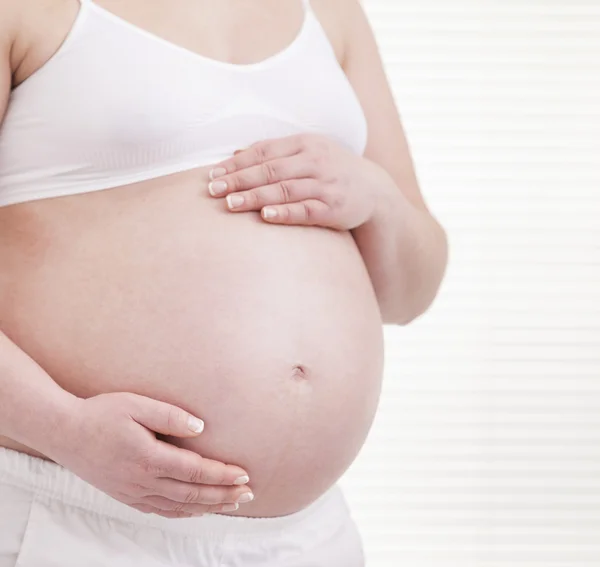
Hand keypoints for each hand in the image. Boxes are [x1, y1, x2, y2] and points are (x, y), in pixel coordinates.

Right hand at [47, 392, 252, 517]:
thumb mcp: (136, 405)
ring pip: (178, 507)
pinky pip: (160, 511)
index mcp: (149, 458)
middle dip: (223, 495)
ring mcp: (133, 492)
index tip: (244, 475)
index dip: (222, 475)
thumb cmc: (101, 414)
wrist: (64, 433)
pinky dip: (183, 513)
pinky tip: (195, 510)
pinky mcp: (125, 495)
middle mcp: (142, 481)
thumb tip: (201, 429)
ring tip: (231, 504)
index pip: (195, 471)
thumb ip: (170, 416)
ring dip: (208, 506)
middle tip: (249, 494)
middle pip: (192, 494)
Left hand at [207, 133, 386, 229]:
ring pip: (284, 190)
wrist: (374, 190)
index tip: (213, 174)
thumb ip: (274, 153)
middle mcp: (315, 161)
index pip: (264, 152)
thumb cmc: (331, 170)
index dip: (237, 163)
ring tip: (230, 204)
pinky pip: (306, 210)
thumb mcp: (307, 152)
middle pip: (270, 170)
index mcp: (304, 144)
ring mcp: (325, 185)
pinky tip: (266, 216)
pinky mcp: (334, 208)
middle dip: (240, 180)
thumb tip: (234, 154)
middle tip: (214, 190)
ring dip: (255, 197)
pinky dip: (285, 213)